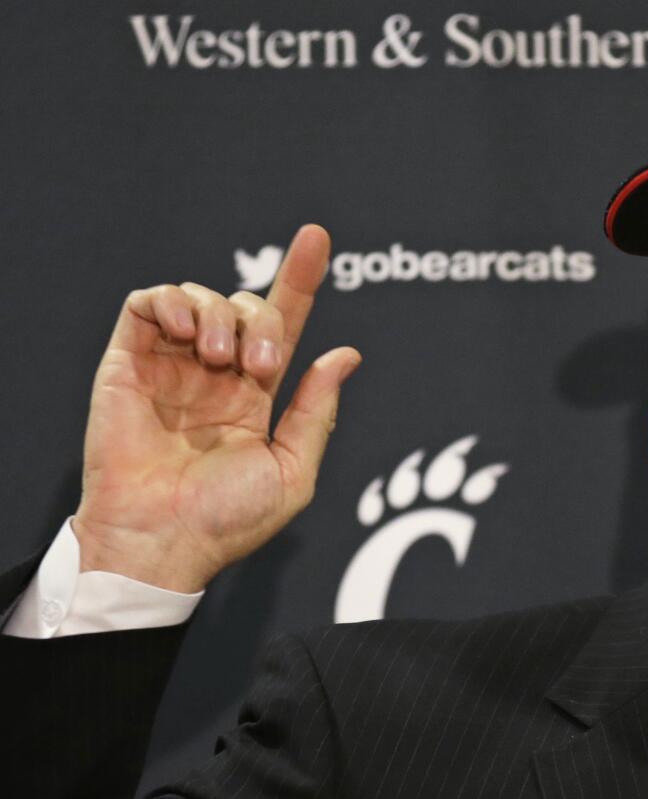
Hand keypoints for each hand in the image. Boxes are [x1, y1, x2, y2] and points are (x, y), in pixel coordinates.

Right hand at [73, 225, 360, 592]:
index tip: (318, 238)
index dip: (300, 281)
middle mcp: (214, 374)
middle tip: (257, 368)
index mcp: (255, 396)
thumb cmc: (226, 519)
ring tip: (217, 361)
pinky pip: (148, 302)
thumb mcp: (293, 471)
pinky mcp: (128, 360)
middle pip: (250, 306)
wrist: (161, 539)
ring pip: (204, 297)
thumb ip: (317, 410)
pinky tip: (187, 330)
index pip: (282, 325)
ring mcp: (171, 365)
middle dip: (265, 321)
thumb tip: (346, 354)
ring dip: (222, 315)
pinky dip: (172, 300)